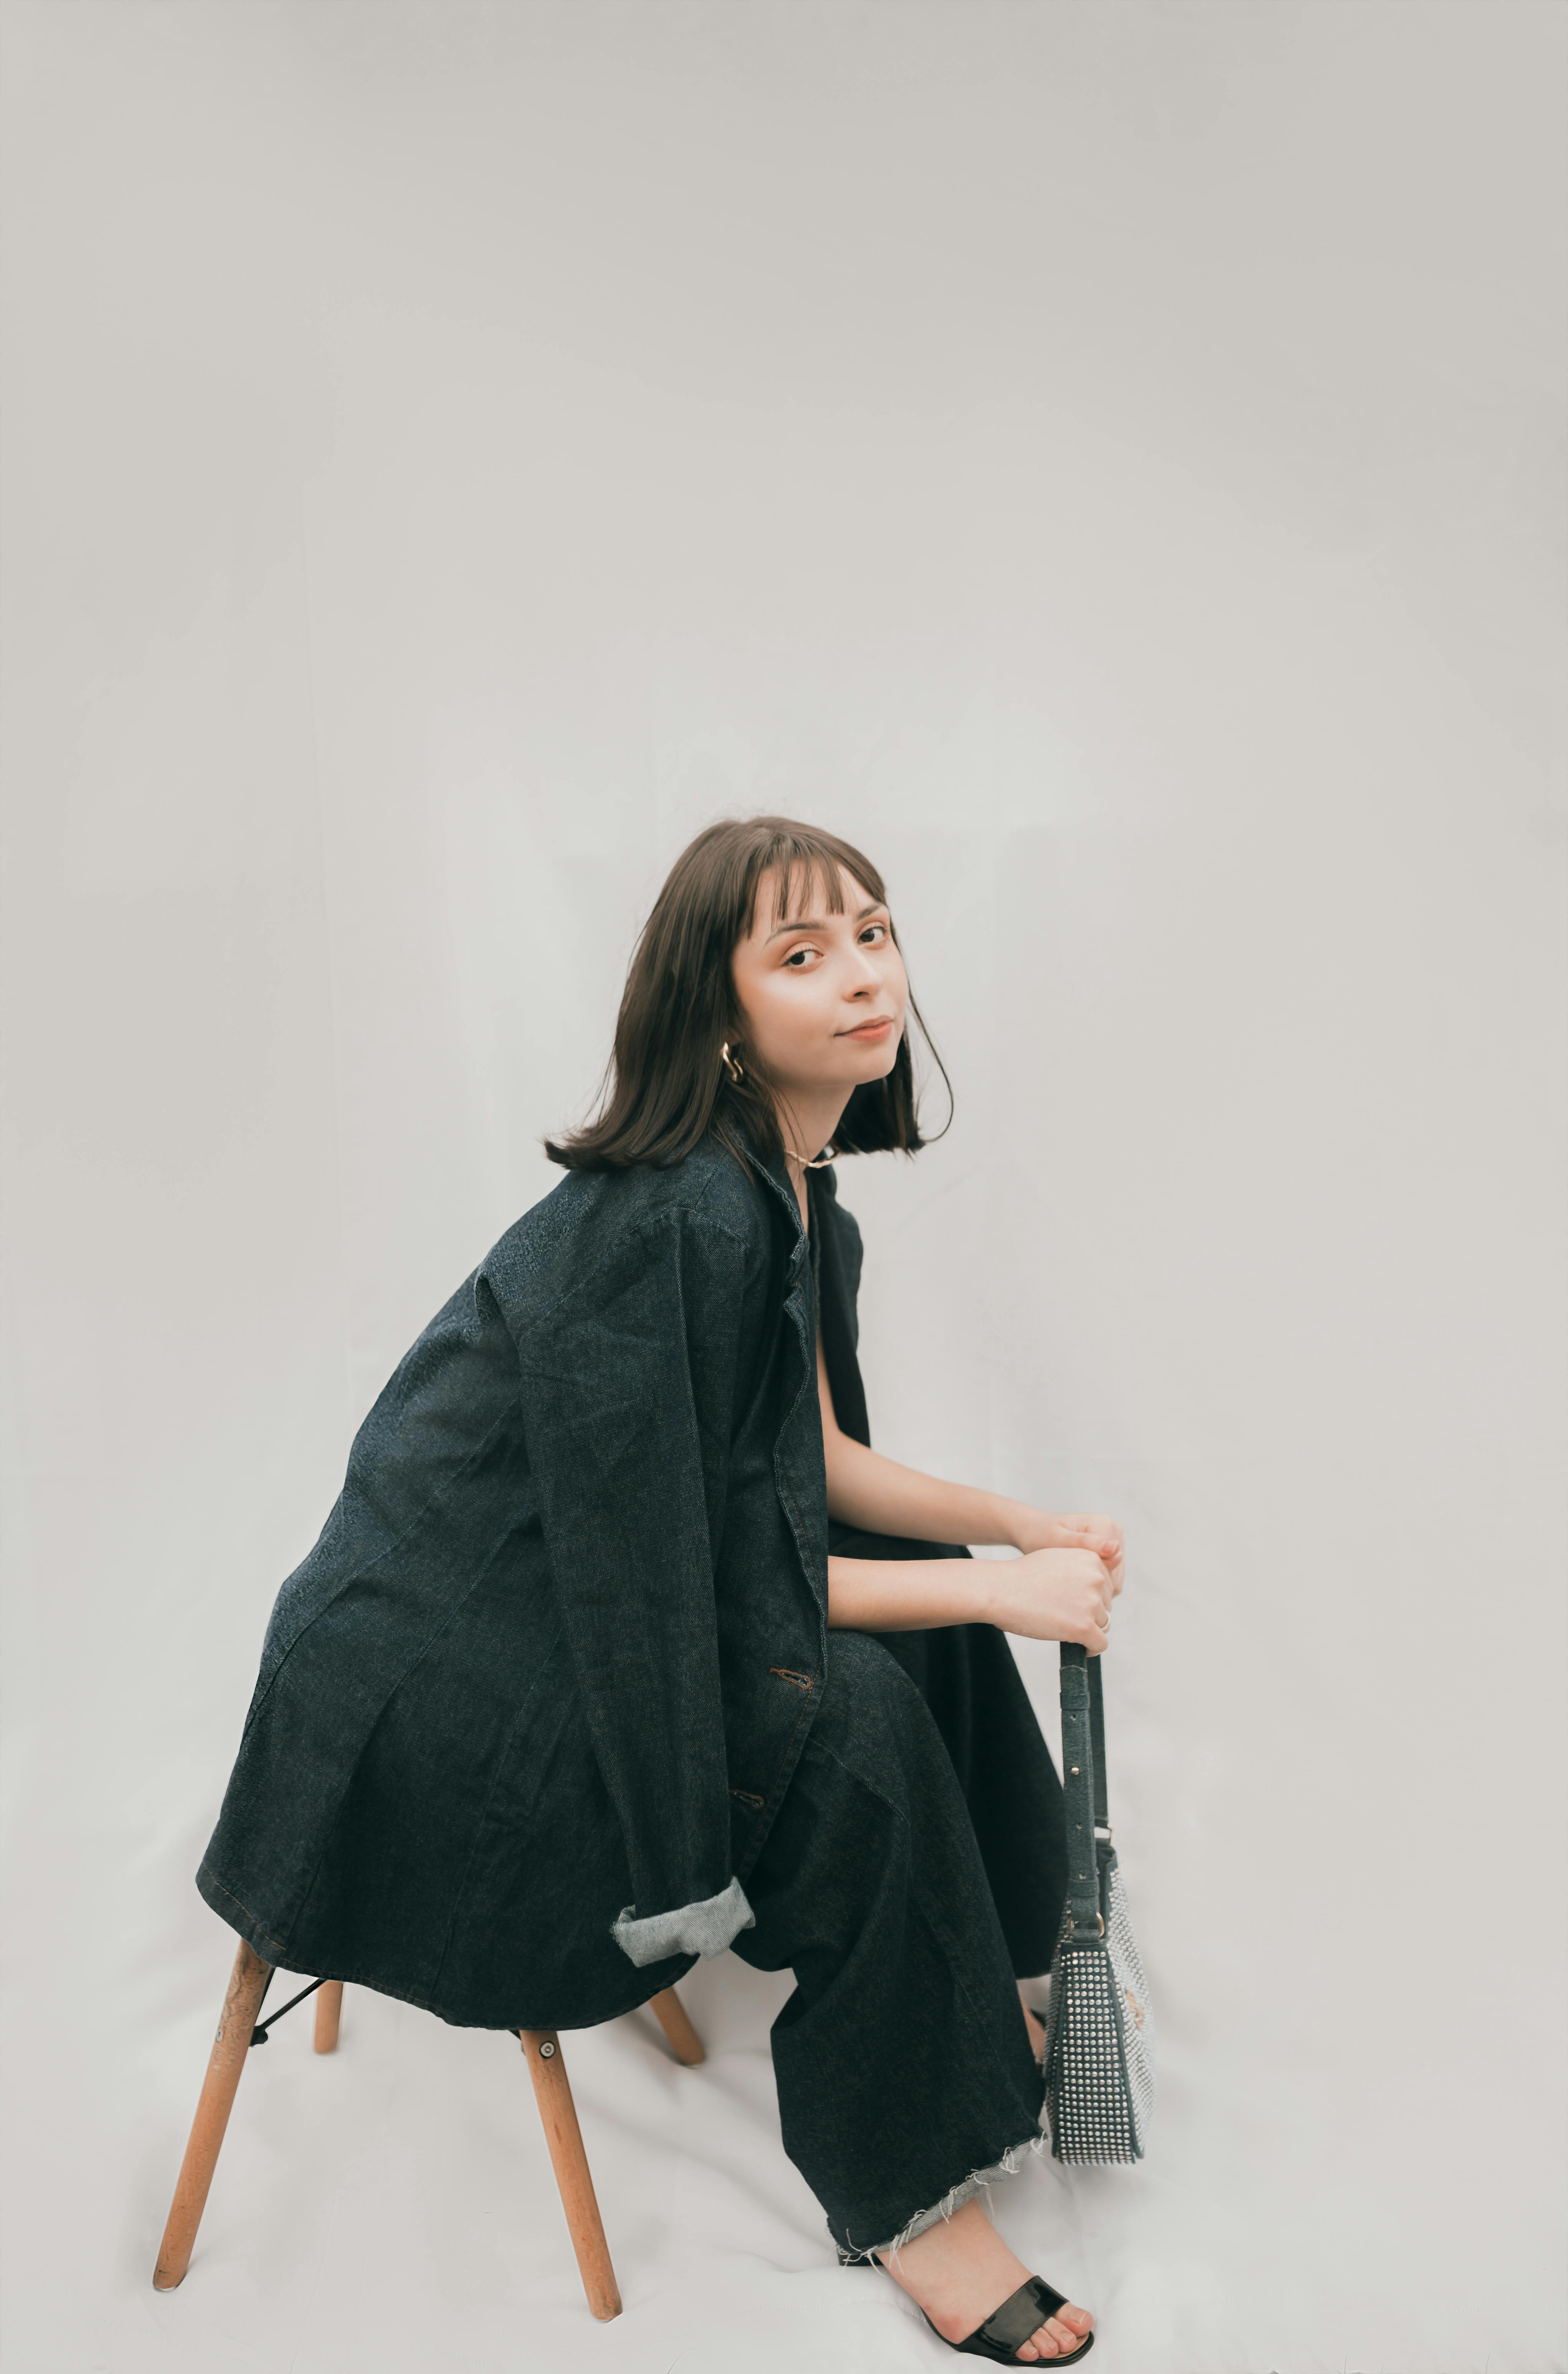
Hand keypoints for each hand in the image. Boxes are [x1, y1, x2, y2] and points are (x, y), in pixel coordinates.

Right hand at [982, 1547, 1114, 1653]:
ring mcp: (1091, 1603)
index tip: (1075, 1604)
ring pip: (1104, 1624)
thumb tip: (1099, 1584)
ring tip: (1065, 1627)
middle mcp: (1096, 1578)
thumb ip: (1081, 1568)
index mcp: (1091, 1558)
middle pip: (1106, 1605)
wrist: (1000, 1590)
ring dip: (1088, 1628)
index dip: (1091, 1597)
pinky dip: (1092, 1648)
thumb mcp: (1057, 1558)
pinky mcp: (1084, 1627)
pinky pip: (1100, 1644)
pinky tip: (1081, 1647)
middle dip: (1090, 1613)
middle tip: (1064, 1615)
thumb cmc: (1022, 1576)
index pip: (1106, 1585)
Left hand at [1009, 1509, 1123, 1596]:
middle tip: (1068, 1586)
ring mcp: (1112, 1541)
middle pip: (1116, 1572)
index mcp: (1105, 1525)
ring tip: (1070, 1582)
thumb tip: (1116, 1549)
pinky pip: (1108, 1576)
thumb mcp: (1059, 1539)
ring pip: (1114, 1577)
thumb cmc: (1040, 1534)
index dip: (1095, 1581)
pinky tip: (1076, 1581)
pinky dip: (1094, 1582)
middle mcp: (1113, 1531)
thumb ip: (1088, 1544)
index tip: (1071, 1583)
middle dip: (1096, 1584)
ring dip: (1095, 1585)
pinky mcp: (1108, 1551)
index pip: (1114, 1565)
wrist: (1032, 1530)